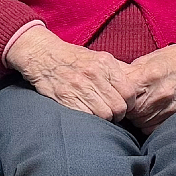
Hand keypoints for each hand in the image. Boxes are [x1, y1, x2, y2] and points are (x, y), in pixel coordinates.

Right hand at [4, 26, 133, 119]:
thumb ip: (115, 72)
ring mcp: (80, 86)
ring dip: (105, 119)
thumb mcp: (97, 57)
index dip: (129, 104)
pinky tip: (88, 115)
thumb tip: (133, 89)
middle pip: (118, 106)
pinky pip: (87, 116)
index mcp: (105, 63)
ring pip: (104, 115)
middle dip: (118, 115)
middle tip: (113, 115)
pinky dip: (90, 120)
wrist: (42, 55)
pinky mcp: (66, 97)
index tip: (125, 106)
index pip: (129, 92)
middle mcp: (94, 74)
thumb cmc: (72, 58)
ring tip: (101, 116)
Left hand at [120, 32, 175, 130]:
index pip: (120, 97)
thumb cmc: (171, 59)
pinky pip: (153, 128)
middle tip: (127, 103)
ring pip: (140, 123)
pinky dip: (148, 123)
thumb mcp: (145, 60)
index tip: (114, 96)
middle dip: (125, 109)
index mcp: (145, 78)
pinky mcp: (175, 116)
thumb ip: (127, 74)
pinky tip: (149, 114)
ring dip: (136, 118)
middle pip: (129, 113)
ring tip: (139, 107)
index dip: (115, 98)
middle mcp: (156, 95)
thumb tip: (108, 83)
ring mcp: (167, 108)